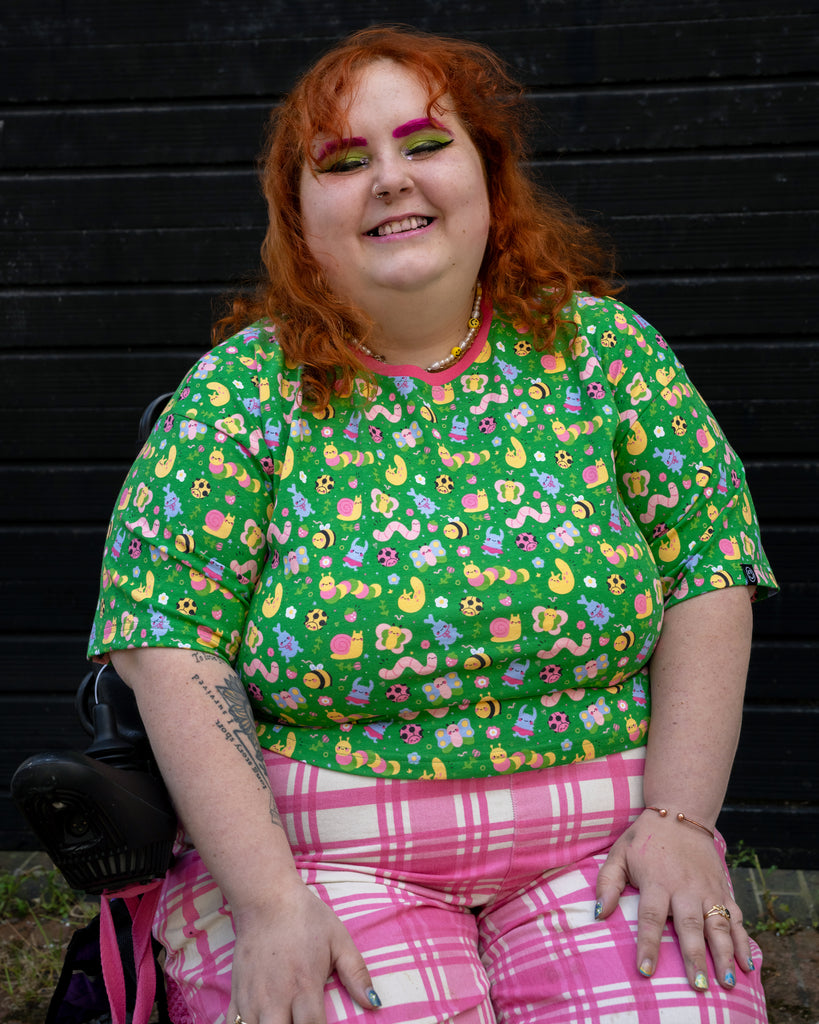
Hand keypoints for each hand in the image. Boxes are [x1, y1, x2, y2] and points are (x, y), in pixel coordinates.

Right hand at [228, 875, 379, 1023]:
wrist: (267, 898)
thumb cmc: (306, 918)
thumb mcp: (338, 939)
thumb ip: (356, 973)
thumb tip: (375, 1004)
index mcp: (304, 985)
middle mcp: (276, 997)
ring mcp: (252, 998)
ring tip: (284, 1022)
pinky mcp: (236, 994)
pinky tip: (260, 1023)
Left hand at [595, 809, 754, 991]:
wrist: (680, 812)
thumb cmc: (645, 838)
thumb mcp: (619, 854)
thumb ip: (607, 883)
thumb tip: (598, 914)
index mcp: (658, 881)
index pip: (651, 918)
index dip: (647, 945)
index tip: (645, 972)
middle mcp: (685, 888)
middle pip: (690, 926)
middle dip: (695, 958)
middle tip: (698, 986)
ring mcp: (708, 889)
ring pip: (719, 925)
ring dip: (724, 955)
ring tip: (728, 983)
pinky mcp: (723, 888)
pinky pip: (736, 917)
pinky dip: (743, 941)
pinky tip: (748, 964)